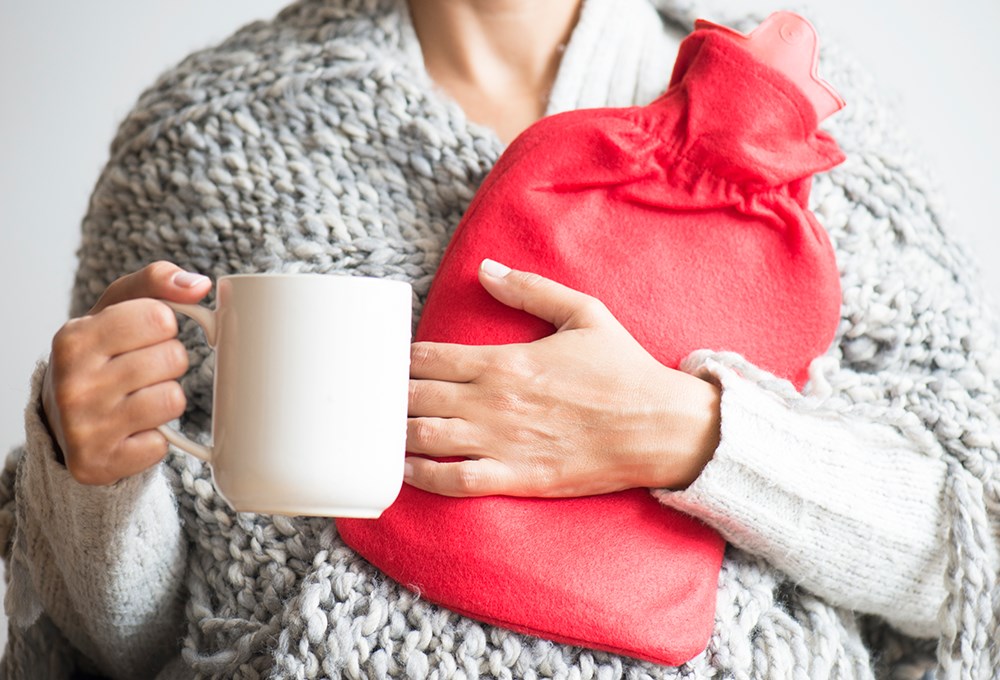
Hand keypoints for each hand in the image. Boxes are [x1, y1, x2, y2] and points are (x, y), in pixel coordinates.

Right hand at [42, 261, 212, 484]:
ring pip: (173, 400)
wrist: (65, 420)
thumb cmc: (102, 354)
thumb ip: (156, 282)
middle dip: (169, 362)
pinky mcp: (98, 463)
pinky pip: (161, 444)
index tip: (145, 335)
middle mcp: (73, 383)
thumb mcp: (118, 308)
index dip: (164, 325)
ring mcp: (83, 427)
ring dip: (166, 398)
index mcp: (74, 338)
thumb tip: (199, 284)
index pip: (160, 317)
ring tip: (138, 398)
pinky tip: (131, 430)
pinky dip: (154, 437)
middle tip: (142, 370)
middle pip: (173, 358)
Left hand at [405, 259, 720, 496]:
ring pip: (427, 439)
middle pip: (417, 397)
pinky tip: (407, 471)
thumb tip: (485, 268)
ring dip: (398, 434)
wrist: (660, 426)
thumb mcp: (583, 313)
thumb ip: (529, 289)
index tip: (391, 363)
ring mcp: (504, 442)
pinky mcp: (519, 478)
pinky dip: (425, 477)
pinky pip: (457, 481)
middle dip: (390, 397)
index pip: (429, 357)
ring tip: (380, 432)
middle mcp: (495, 401)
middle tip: (374, 399)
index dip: (401, 360)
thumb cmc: (623, 370)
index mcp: (505, 360)